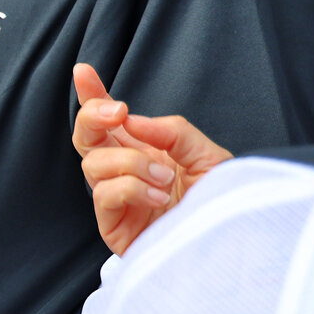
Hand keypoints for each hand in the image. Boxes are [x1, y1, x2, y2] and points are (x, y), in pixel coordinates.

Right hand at [72, 63, 230, 255]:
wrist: (230, 243)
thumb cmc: (221, 201)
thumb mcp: (207, 154)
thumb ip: (172, 131)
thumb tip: (131, 120)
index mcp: (143, 150)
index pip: (108, 121)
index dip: (92, 95)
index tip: (83, 71)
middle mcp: (124, 171)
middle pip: (85, 137)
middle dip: (93, 116)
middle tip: (118, 113)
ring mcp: (115, 198)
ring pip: (93, 164)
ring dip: (130, 163)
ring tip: (164, 178)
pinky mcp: (112, 225)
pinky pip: (105, 193)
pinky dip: (131, 188)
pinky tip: (157, 198)